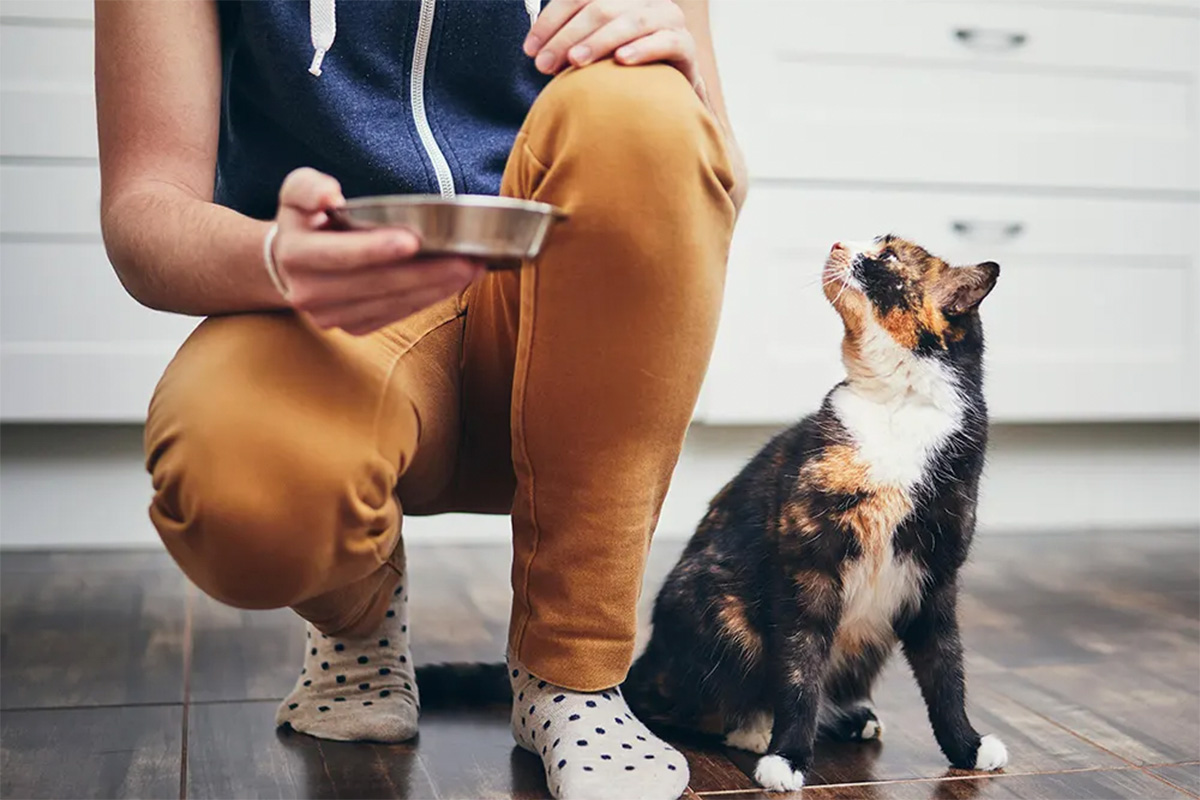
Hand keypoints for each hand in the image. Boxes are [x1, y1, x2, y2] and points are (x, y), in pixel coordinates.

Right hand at [270, 168, 484, 335]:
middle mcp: (310, 293)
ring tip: (472, 270)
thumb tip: (330, 195)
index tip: (413, 240)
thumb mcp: (296, 192)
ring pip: (392, 303)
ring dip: (436, 288)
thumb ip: (309, 188)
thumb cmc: (304, 220)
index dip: (375, 249)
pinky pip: (396, 315)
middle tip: (467, 259)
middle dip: (425, 273)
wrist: (288, 265)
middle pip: (376, 284)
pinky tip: (453, 284)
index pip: (340, 255)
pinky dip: (427, 300)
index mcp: (295, 255)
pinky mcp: (353, 327)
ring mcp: (332, 316)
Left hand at [524, 0, 707, 103]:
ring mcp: (668, 20)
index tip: (530, 48)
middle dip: (568, 36)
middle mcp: (644, 1)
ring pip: (631, 21)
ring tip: (576, 61)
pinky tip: (621, 61)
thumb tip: (533, 50)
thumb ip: (570, 42)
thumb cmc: (622, 74)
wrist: (667, 98)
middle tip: (544, 64)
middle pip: (601, 8)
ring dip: (599, 41)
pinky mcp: (685, 45)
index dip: (551, 20)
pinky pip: (666, 42)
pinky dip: (642, 49)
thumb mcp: (592, 53)